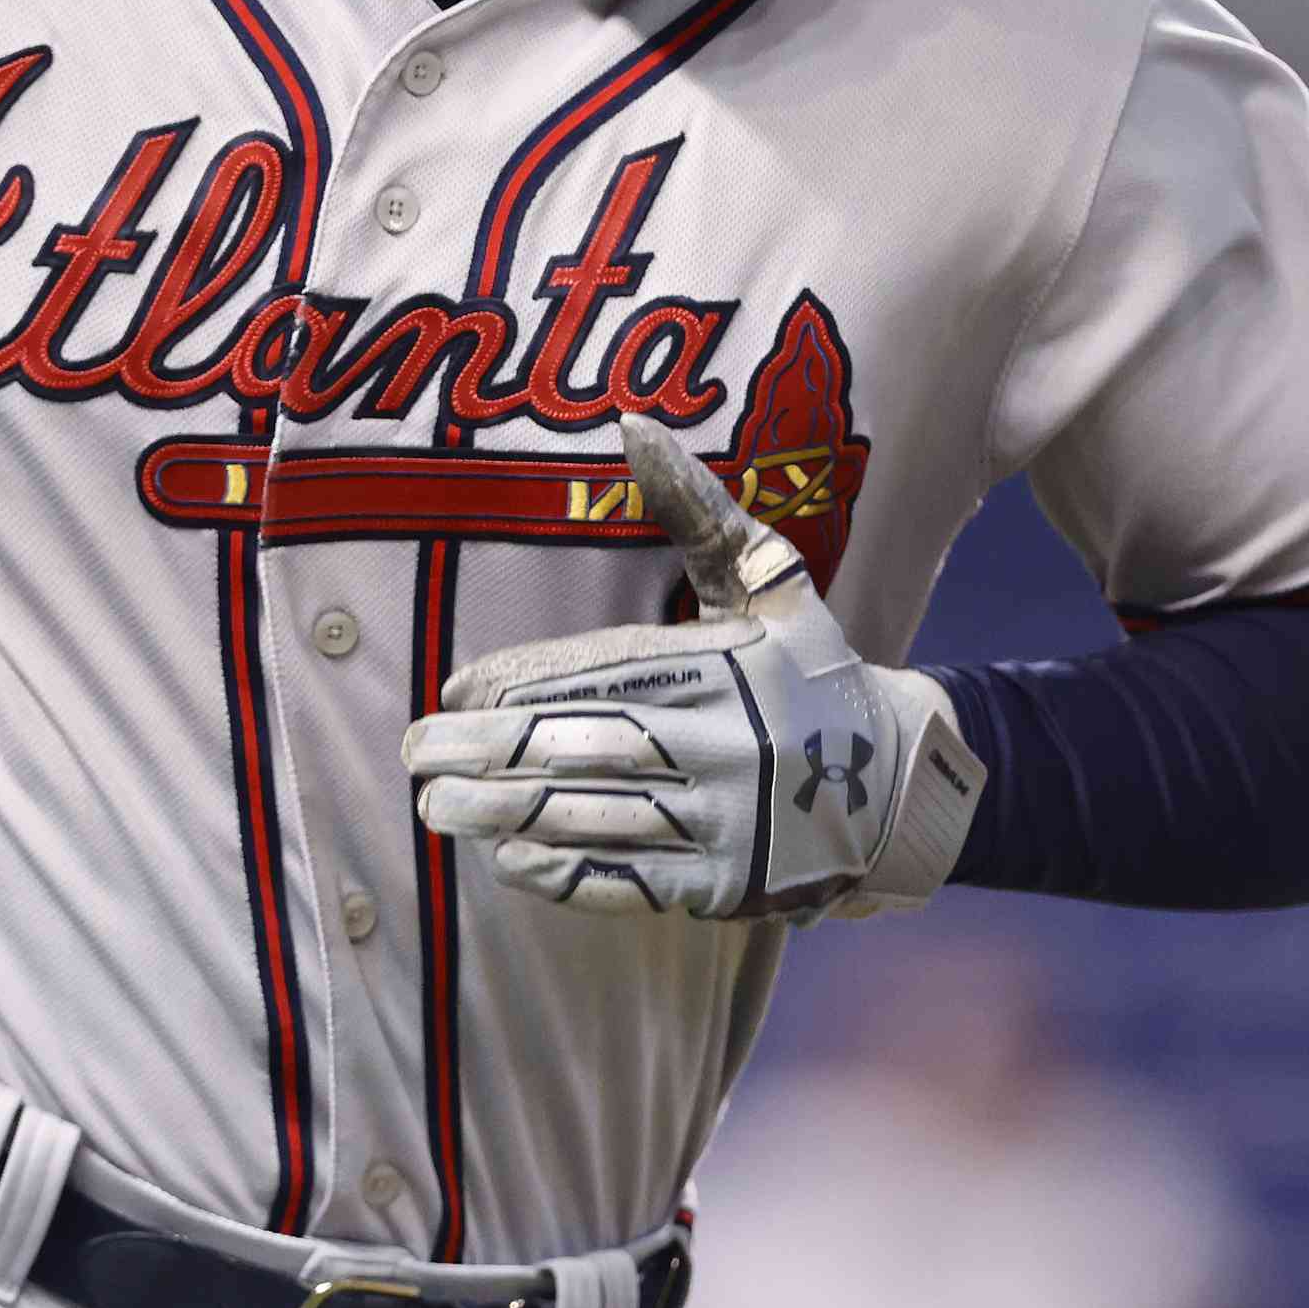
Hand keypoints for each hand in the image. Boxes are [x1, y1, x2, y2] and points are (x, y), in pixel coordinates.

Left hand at [402, 417, 983, 920]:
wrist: (893, 782)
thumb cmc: (806, 667)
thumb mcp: (768, 575)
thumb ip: (697, 506)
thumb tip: (632, 423)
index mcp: (730, 665)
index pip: (603, 672)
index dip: (518, 681)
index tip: (453, 684)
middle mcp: (728, 742)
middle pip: (585, 747)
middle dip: (489, 752)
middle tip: (416, 752)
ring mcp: (727, 820)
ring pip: (596, 817)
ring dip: (504, 815)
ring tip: (435, 808)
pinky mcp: (725, 884)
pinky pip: (629, 879)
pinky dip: (561, 870)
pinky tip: (505, 857)